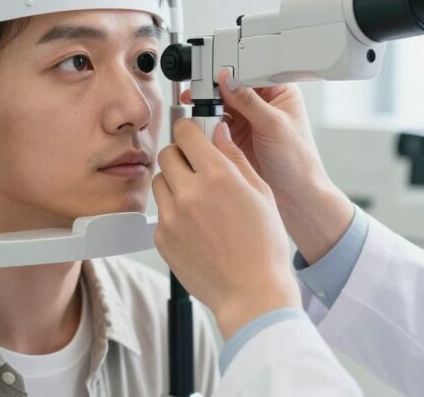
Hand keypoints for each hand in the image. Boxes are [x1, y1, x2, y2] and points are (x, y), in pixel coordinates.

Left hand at [153, 119, 299, 338]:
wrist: (251, 293)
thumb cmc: (264, 246)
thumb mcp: (260, 193)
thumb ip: (235, 158)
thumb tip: (219, 132)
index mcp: (217, 175)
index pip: (185, 133)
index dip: (189, 130)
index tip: (193, 135)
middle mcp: (189, 192)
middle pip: (167, 154)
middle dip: (181, 156)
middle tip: (196, 169)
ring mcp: (172, 217)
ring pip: (159, 182)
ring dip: (174, 183)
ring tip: (197, 201)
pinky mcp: (162, 238)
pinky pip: (160, 213)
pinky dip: (173, 213)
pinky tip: (195, 227)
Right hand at [183, 70, 353, 263]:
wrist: (295, 195)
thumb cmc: (298, 161)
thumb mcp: (274, 125)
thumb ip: (249, 101)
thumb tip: (228, 79)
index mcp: (279, 91)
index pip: (250, 71)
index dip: (232, 71)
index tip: (214, 74)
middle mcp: (263, 103)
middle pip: (232, 86)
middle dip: (215, 88)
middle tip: (199, 90)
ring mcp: (249, 119)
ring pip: (222, 104)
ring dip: (209, 106)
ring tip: (197, 107)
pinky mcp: (237, 136)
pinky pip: (216, 123)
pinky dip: (207, 123)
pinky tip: (202, 123)